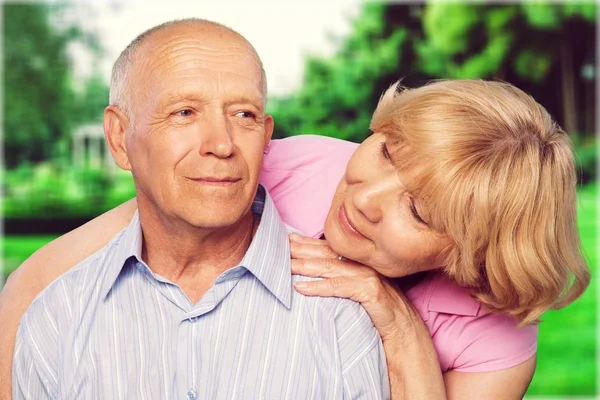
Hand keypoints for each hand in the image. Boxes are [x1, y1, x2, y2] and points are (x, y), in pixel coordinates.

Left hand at [289, 233, 420, 342]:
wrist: (408, 336)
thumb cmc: (381, 317)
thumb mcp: (360, 295)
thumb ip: (342, 282)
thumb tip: (313, 277)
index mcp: (361, 263)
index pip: (330, 248)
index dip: (307, 243)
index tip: (287, 239)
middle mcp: (365, 265)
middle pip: (326, 254)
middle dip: (300, 250)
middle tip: (276, 246)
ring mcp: (369, 276)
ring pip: (330, 267)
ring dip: (304, 265)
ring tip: (283, 265)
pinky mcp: (371, 291)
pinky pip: (339, 287)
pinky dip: (318, 287)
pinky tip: (301, 288)